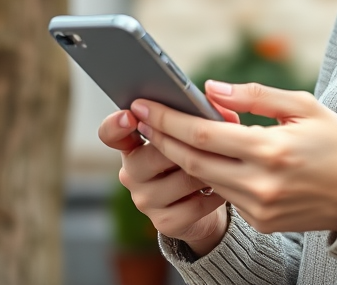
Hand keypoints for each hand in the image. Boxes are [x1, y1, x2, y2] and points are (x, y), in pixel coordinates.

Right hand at [98, 104, 240, 255]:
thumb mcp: (194, 135)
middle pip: (155, 153)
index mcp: (133, 145)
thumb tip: (223, 113)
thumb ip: (201, 117)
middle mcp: (131, 173)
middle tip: (215, 139)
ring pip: (182, 178)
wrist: (202, 204)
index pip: (110, 133)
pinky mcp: (163, 222)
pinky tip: (225, 187)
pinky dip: (215, 194)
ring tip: (225, 163)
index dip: (116, 124)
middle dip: (189, 144)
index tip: (131, 115)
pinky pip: (195, 205)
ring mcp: (144, 200)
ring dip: (209, 169)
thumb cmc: (196, 157)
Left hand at [130, 81, 336, 234]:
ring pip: (205, 180)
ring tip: (163, 132)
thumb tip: (210, 88)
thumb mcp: (303, 105)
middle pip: (193, 161)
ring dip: (181, 157)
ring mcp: (260, 208)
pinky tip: (198, 156)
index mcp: (271, 150)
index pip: (204, 135)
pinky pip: (225, 195)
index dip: (169, 119)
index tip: (144, 104)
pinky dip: (209, 175)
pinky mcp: (261, 222)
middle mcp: (261, 184)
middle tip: (142, 117)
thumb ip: (254, 96)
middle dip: (163, 138)